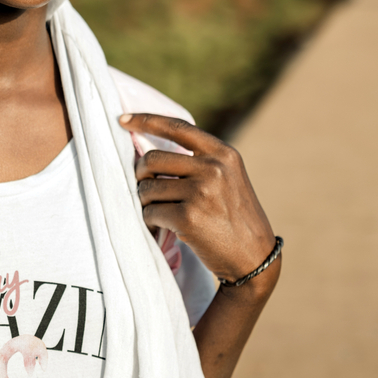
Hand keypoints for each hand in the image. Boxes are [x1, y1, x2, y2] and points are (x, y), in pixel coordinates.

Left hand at [119, 113, 275, 284]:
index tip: (123, 121)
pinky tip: (164, 226)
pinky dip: (151, 220)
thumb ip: (199, 161)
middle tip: (146, 189)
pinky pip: (150, 212)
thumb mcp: (228, 178)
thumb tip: (150, 152)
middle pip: (152, 159)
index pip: (177, 127)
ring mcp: (201, 192)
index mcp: (223, 153)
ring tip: (161, 212)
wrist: (254, 257)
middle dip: (141, 175)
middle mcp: (213, 168)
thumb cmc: (234, 216)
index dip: (146, 121)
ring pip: (147, 188)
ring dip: (146, 201)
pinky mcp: (188, 218)